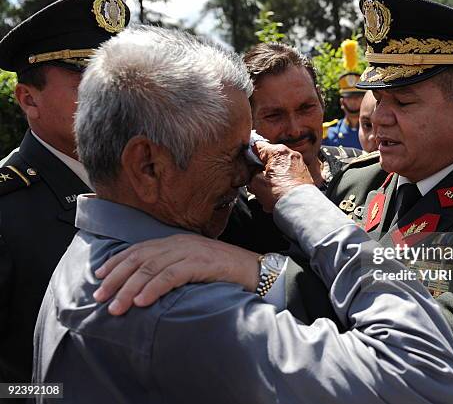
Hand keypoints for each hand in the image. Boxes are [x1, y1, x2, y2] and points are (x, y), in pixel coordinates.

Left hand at [93, 234, 260, 314]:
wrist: (255, 269)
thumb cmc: (224, 271)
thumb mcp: (193, 265)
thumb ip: (172, 268)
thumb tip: (146, 285)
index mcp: (175, 242)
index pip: (139, 249)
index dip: (116, 262)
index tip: (98, 277)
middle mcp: (179, 243)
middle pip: (139, 258)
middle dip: (116, 278)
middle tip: (100, 297)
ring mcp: (190, 252)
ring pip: (151, 268)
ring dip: (130, 289)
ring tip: (117, 307)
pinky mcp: (201, 263)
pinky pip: (171, 275)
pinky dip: (154, 288)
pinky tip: (142, 302)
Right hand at [248, 141, 313, 211]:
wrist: (300, 207)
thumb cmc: (279, 194)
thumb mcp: (256, 183)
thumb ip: (251, 172)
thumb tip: (252, 171)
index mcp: (278, 151)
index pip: (257, 146)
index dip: (248, 154)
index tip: (245, 163)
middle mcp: (291, 154)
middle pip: (269, 158)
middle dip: (261, 170)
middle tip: (254, 182)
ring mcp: (299, 164)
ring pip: (278, 168)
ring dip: (270, 179)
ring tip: (266, 193)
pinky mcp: (304, 175)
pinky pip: (288, 176)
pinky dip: (281, 183)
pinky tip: (276, 196)